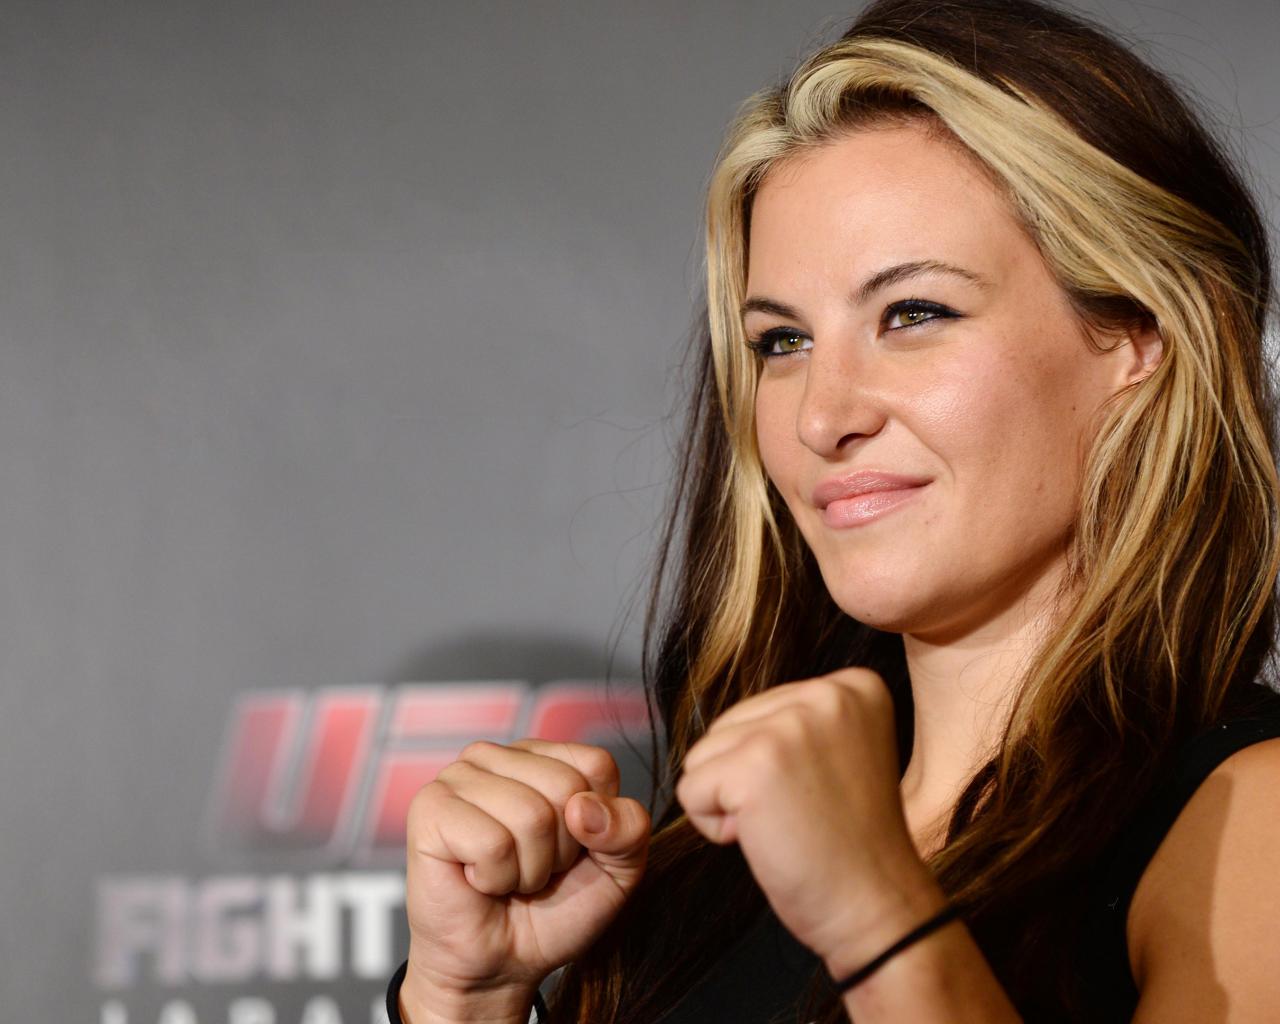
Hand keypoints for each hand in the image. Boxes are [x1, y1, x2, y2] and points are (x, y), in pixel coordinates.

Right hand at [403, 738, 650, 1004]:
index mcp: (542, 755)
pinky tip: (477, 881)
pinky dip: (495, 877)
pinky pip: (492, 842)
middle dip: (559, 850)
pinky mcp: (429, 809)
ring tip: (505, 877)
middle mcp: (497, 755)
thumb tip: (583, 807)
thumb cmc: (554, 911)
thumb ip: (628, 829)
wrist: (499, 966)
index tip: (569, 852)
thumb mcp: (617, 871)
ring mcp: (458, 776)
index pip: (596, 765)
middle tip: (531, 871)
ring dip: (527, 868)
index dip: (596, 824)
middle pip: (565, 787)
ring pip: (530, 815)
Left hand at [675, 668, 937, 969]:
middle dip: (744, 778)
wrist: (878, 909)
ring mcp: (789, 726)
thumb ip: (796, 723)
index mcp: (853, 686)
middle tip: (801, 814)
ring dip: (728, 801)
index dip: (774, 763)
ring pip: (702, 755)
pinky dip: (711, 826)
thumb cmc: (851, 844)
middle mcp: (825, 694)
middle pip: (727, 726)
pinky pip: (690, 790)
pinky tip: (764, 839)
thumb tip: (728, 724)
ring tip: (785, 825)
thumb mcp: (838, 753)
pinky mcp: (754, 765)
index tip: (822, 793)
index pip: (761, 710)